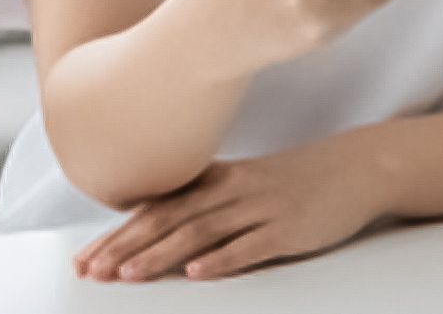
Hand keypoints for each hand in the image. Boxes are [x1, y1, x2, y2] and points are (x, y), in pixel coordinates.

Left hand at [71, 137, 391, 282]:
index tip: (86, 257)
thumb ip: (206, 198)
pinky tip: (197, 272)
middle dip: (126, 246)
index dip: (118, 233)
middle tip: (91, 271)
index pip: (158, 206)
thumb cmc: (297, 179)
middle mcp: (234, 190)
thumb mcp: (247, 181)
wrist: (357, 167)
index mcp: (219, 179)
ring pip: (202, 232)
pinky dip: (222, 259)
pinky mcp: (289, 228)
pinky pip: (250, 245)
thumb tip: (155, 221)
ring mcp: (262, 208)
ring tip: (129, 275)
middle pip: (170, 219)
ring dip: (162, 254)